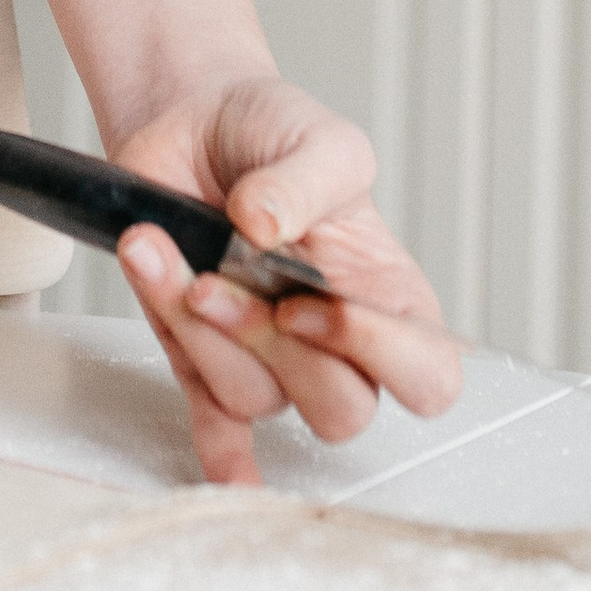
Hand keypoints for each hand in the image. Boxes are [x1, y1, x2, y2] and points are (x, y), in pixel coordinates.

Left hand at [110, 80, 461, 483]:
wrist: (193, 121)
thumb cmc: (274, 132)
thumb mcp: (315, 136)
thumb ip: (304, 179)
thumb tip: (261, 227)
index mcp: (387, 294)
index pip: (427, 376)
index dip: (380, 356)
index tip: (317, 299)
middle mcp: (333, 340)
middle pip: (338, 410)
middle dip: (271, 346)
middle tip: (221, 278)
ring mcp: (267, 355)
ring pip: (252, 399)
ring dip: (199, 334)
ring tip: (163, 254)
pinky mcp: (201, 356)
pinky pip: (216, 426)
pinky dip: (218, 451)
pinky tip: (225, 469)